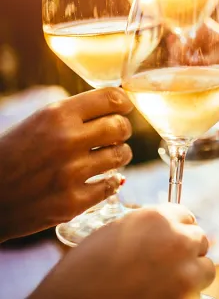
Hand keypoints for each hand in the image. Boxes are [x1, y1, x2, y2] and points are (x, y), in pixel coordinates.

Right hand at [0, 87, 133, 241]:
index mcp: (56, 115)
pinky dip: (111, 182)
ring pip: (121, 155)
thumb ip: (73, 115)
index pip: (111, 98)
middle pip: (121, 126)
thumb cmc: (10, 156)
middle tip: (115, 135)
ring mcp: (71, 173)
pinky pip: (111, 185)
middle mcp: (66, 140)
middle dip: (121, 130)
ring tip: (108, 157)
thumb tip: (117, 106)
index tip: (124, 108)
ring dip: (119, 155)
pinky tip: (103, 180)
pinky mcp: (72, 202)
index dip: (123, 103)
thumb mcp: (36, 123)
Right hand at [30, 204, 214, 298]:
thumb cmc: (83, 270)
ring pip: (206, 267)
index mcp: (157, 217)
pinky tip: (165, 294)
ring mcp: (184, 269)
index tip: (170, 240)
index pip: (186, 216)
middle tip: (168, 264)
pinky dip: (186, 294)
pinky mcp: (186, 296)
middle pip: (199, 239)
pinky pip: (197, 292)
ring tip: (169, 282)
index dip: (177, 229)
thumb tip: (164, 232)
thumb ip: (147, 227)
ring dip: (193, 273)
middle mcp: (177, 238)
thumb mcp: (116, 232)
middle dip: (186, 250)